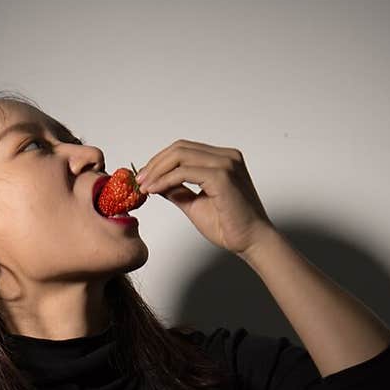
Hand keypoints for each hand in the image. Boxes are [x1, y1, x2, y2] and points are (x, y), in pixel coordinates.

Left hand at [135, 140, 273, 255]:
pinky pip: (184, 172)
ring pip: (180, 156)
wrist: (250, 241)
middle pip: (180, 148)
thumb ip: (178, 190)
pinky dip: (165, 180)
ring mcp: (226, 164)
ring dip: (157, 170)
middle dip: (155, 163)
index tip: (144, 177)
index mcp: (223, 159)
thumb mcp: (195, 204)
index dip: (160, 161)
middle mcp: (227, 156)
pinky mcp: (222, 177)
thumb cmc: (229, 226)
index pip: (184, 150)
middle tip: (139, 180)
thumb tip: (156, 183)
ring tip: (144, 186)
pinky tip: (155, 190)